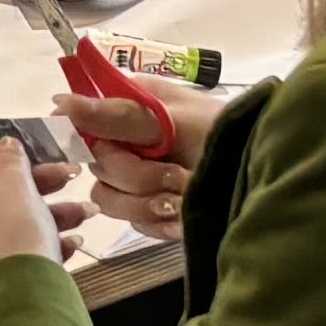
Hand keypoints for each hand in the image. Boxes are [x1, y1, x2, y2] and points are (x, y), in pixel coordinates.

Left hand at [0, 132, 76, 301]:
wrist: (14, 307)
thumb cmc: (7, 237)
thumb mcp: (16, 185)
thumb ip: (10, 159)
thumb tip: (4, 148)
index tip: (10, 157)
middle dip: (27, 186)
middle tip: (61, 179)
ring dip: (39, 216)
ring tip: (81, 213)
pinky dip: (29, 246)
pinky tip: (69, 245)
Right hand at [65, 63, 232, 241]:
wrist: (264, 176)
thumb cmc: (224, 135)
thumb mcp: (173, 120)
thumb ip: (118, 116)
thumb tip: (61, 102)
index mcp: (132, 106)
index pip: (81, 118)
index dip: (77, 135)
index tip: (86, 148)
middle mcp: (130, 141)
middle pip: (98, 167)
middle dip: (136, 177)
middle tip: (175, 174)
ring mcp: (140, 178)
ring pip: (110, 199)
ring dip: (148, 201)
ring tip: (184, 197)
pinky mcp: (153, 210)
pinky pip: (136, 222)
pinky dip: (161, 222)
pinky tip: (184, 216)